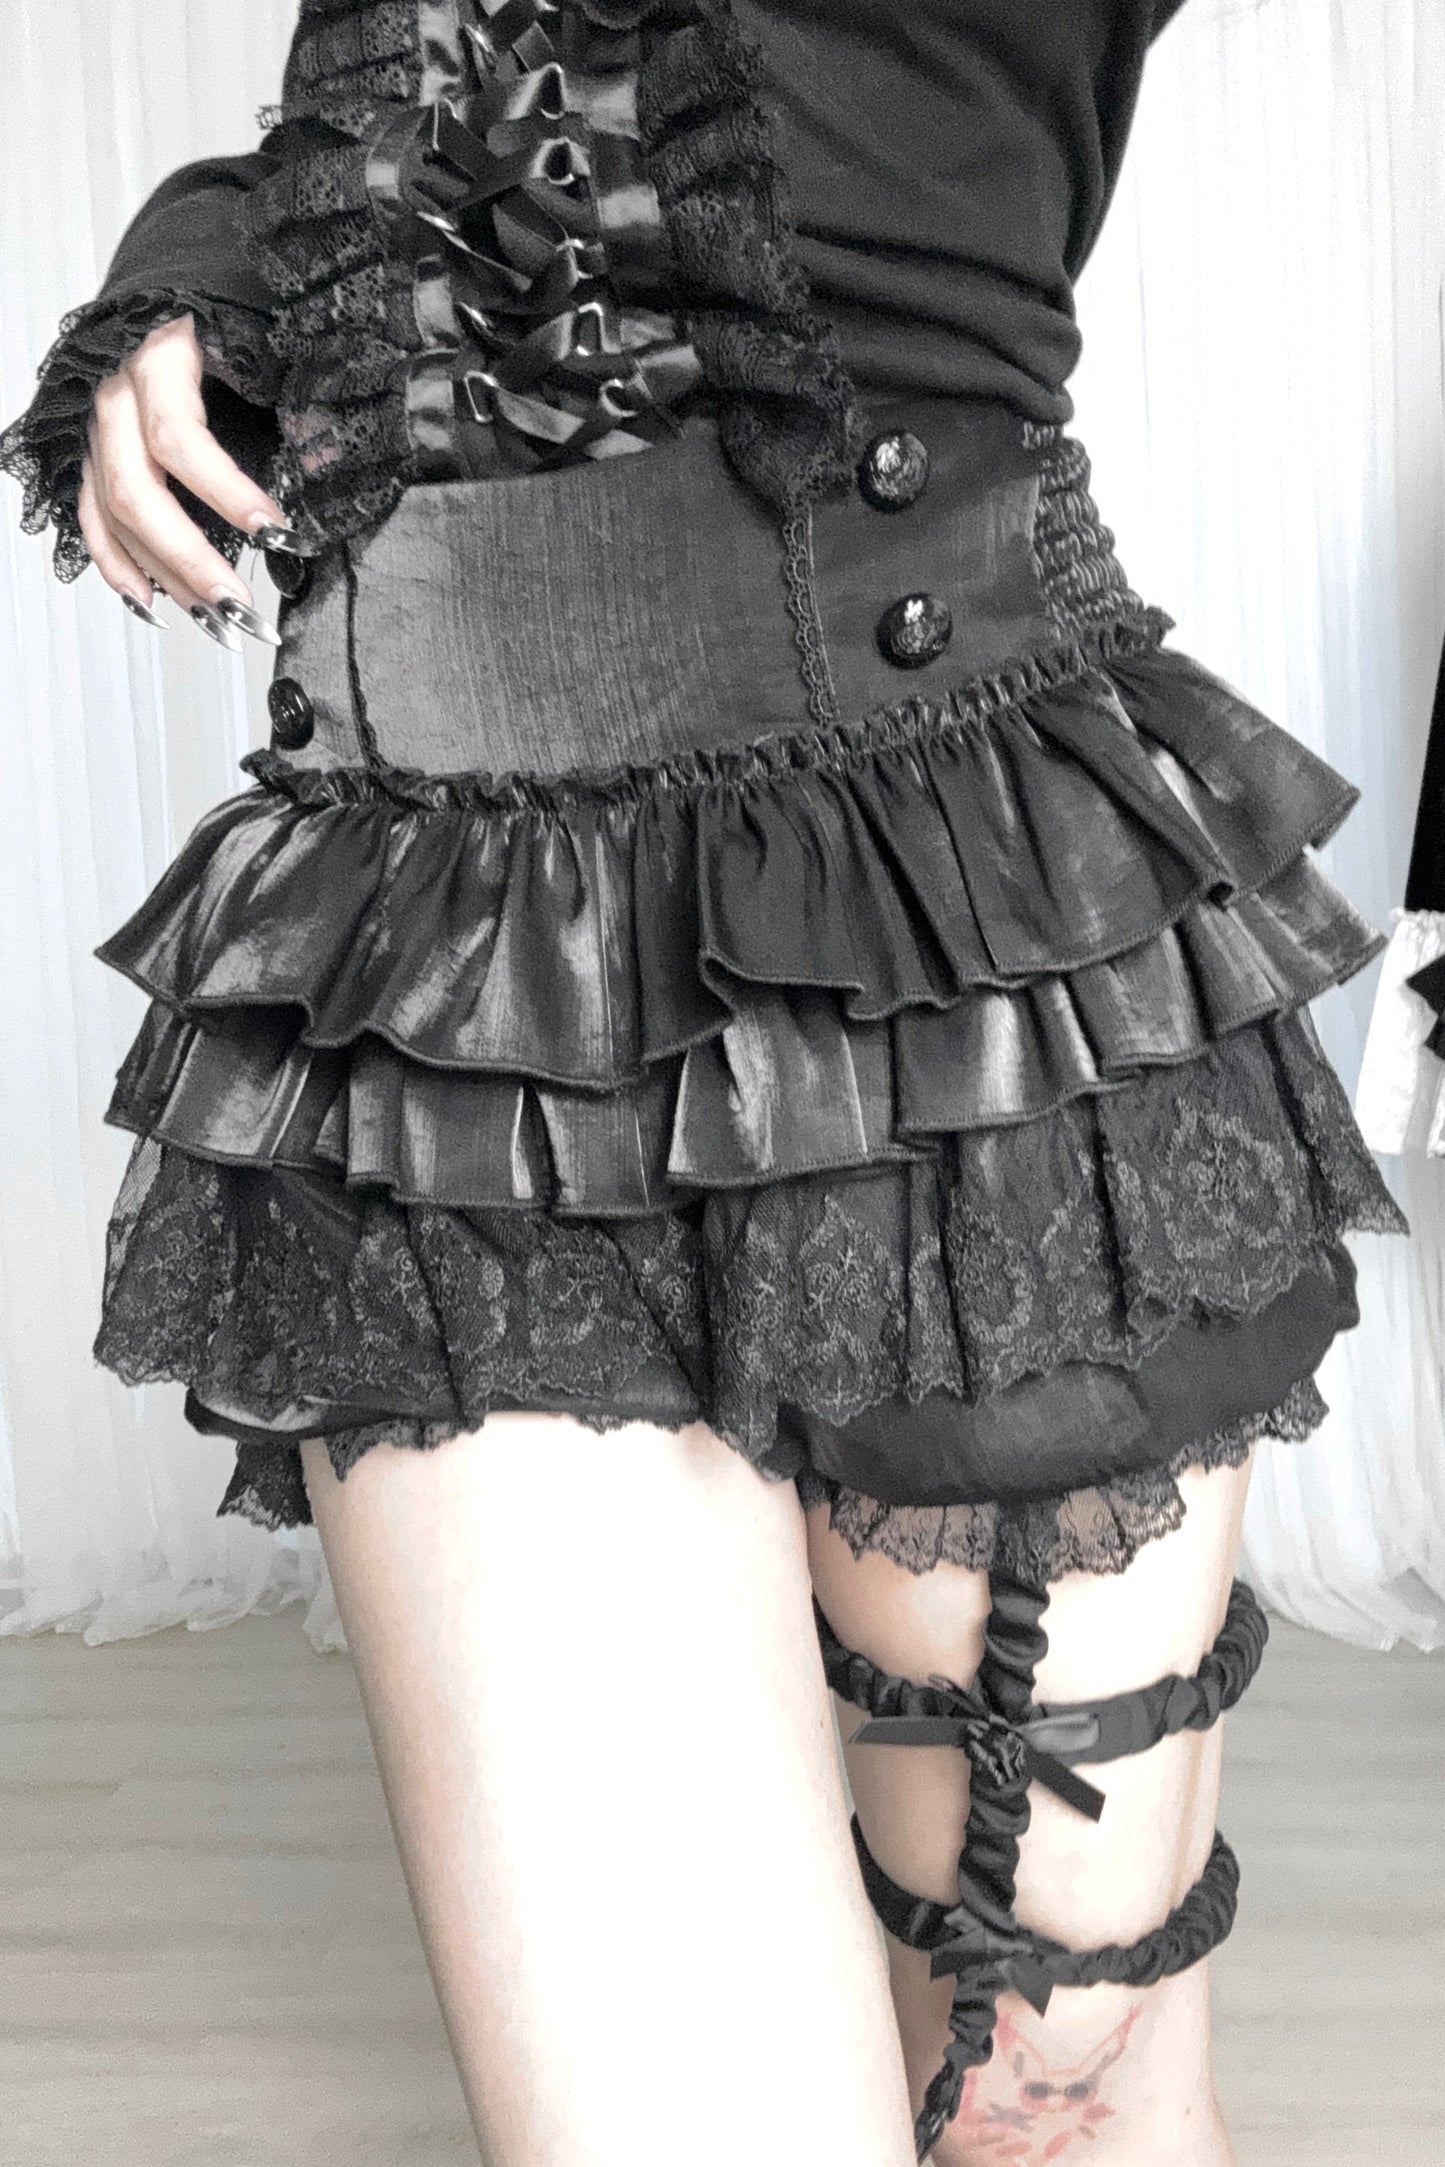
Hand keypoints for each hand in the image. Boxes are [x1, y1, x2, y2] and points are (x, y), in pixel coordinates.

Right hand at [77, 312, 288, 647]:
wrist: (171, 286)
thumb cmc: (221, 310)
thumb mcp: (265, 337)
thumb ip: (295, 397)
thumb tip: (325, 460)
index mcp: (155, 353)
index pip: (178, 433)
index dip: (224, 489)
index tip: (273, 531)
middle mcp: (111, 389)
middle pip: (135, 487)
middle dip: (190, 556)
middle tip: (239, 604)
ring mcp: (93, 423)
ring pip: (112, 511)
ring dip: (163, 573)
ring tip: (214, 617)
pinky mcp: (88, 450)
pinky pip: (90, 516)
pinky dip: (119, 564)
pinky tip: (153, 600)